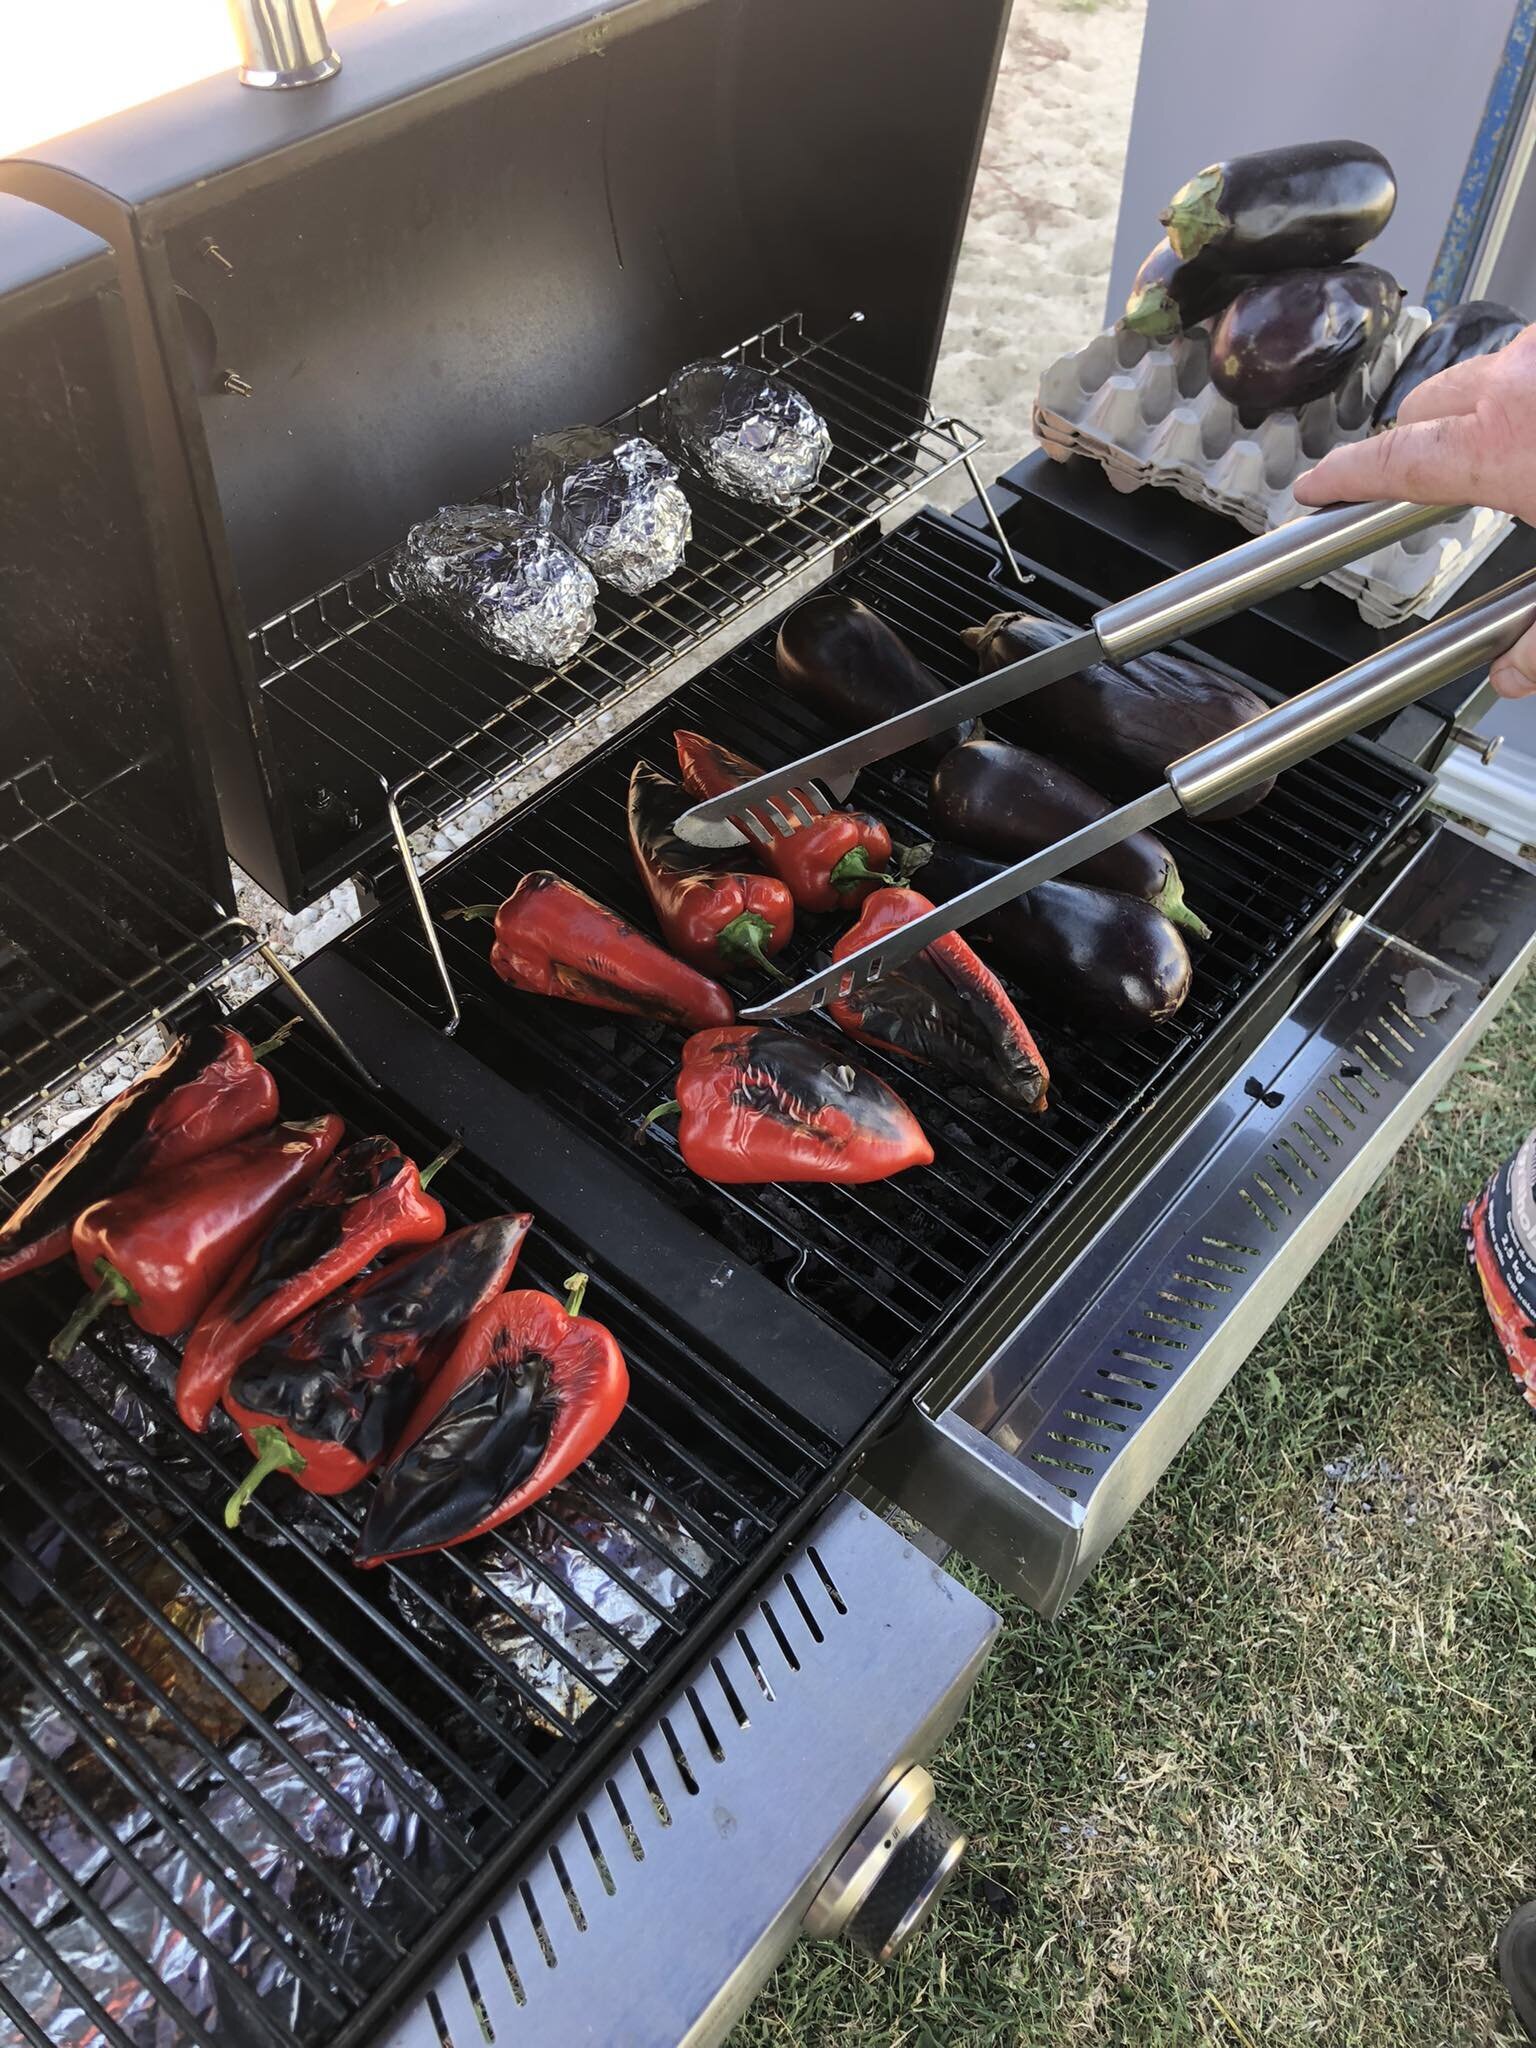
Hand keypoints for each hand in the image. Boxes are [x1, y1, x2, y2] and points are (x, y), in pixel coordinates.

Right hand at [1294, 324, 1535, 696]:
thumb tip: (1516, 671)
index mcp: (1502, 442)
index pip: (1391, 459)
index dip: (1342, 476)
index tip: (1316, 483)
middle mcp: (1527, 378)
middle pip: (1429, 401)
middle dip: (1412, 438)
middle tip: (1413, 480)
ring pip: (1494, 369)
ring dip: (1484, 408)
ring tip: (1506, 455)